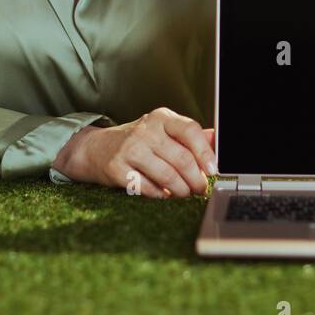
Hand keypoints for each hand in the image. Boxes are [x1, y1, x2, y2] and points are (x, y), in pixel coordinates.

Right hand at [52, 107, 216, 197]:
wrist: (96, 148)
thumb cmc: (138, 141)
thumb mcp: (163, 131)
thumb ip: (190, 135)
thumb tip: (218, 139)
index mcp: (160, 118)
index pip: (190, 131)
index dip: (205, 153)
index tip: (213, 170)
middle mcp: (145, 130)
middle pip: (182, 159)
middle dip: (196, 180)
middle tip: (200, 189)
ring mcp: (129, 149)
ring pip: (167, 176)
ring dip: (181, 191)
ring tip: (184, 193)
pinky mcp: (117, 169)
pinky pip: (148, 189)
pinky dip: (160, 195)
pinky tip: (163, 194)